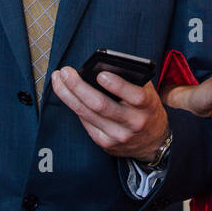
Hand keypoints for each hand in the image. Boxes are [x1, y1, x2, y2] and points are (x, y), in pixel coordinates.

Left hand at [51, 66, 169, 159]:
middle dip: (79, 87)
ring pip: (87, 114)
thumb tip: (103, 66)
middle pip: (101, 105)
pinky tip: (67, 95)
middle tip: (65, 72)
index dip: (118, 85)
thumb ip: (132, 81)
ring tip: (58, 80)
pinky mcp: (106, 144)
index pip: (135, 96)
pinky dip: (76, 107)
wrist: (153, 142)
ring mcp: (118, 136)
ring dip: (68, 95)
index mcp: (147, 106)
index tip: (101, 74)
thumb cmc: (147, 110)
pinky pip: (86, 123)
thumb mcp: (148, 93)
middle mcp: (133, 123)